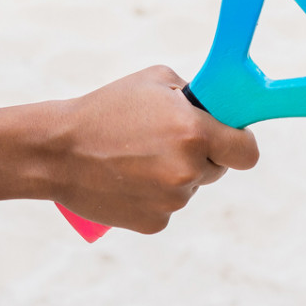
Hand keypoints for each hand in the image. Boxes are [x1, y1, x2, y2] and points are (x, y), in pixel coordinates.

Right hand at [49, 67, 259, 234]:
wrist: (58, 151)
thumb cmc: (106, 108)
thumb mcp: (156, 81)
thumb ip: (195, 96)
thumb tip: (219, 111)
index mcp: (194, 134)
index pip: (247, 152)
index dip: (241, 144)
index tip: (231, 138)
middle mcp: (187, 172)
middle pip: (217, 169)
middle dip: (202, 155)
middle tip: (168, 139)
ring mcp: (171, 202)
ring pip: (189, 187)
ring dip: (174, 174)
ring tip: (137, 156)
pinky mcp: (153, 224)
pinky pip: (167, 206)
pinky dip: (154, 195)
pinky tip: (128, 178)